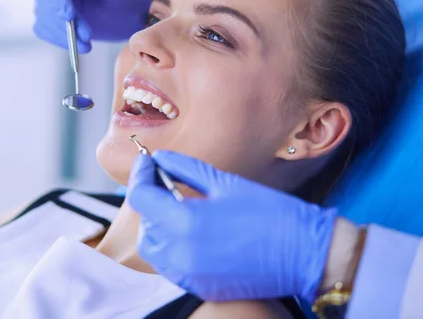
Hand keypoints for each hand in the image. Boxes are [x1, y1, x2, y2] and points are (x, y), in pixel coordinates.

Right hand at [32, 0, 172, 51]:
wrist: (132, 10)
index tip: (69, 14)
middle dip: (62, 20)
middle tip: (86, 34)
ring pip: (43, 17)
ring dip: (64, 33)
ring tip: (88, 41)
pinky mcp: (51, 16)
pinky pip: (45, 31)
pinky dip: (62, 40)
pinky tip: (82, 44)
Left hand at [127, 151, 337, 302]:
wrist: (306, 254)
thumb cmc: (270, 212)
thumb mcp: (225, 183)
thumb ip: (185, 168)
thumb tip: (160, 158)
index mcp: (185, 222)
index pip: (141, 197)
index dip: (141, 175)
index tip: (147, 162)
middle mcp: (181, 253)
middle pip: (145, 223)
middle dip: (150, 199)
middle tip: (164, 181)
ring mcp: (189, 275)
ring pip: (154, 248)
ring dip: (158, 225)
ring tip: (178, 207)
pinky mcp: (200, 288)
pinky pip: (170, 266)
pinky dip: (171, 247)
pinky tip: (191, 231)